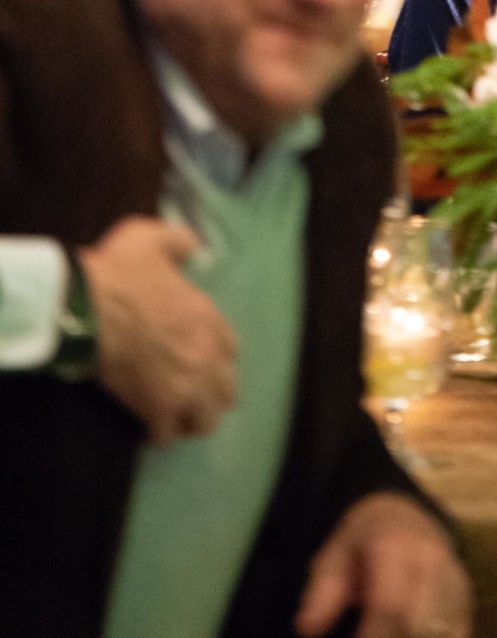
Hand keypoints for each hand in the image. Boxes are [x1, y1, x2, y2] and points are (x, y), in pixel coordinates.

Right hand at [79, 216, 236, 443]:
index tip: (203, 358)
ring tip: (178, 416)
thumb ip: (179, 242)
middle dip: (212, 393)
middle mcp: (205, 357)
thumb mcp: (154, 237)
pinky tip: (150, 428)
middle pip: (226, 390)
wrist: (88, 308)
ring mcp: (183, 387)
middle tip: (193, 393)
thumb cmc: (121, 272)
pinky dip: (159, 434)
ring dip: (192, 418)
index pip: (231, 349)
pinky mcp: (155, 408)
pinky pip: (166, 435)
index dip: (217, 355)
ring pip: (204, 420)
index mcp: (209, 319)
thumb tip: (193, 246)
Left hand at [296, 493, 470, 637]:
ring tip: (389, 637)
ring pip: (444, 632)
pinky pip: (458, 632)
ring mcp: (454, 580)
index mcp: (395, 546)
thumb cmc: (362, 541)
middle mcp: (432, 561)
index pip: (389, 606)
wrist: (404, 514)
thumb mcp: (334, 555)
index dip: (371, 636)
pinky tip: (411, 636)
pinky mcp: (465, 599)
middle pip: (419, 626)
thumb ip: (323, 591)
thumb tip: (307, 627)